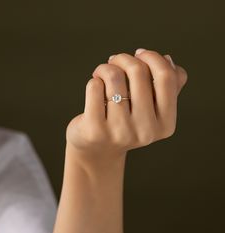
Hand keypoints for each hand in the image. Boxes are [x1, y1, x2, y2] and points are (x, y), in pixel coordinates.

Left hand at [66, 48, 187, 162]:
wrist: (98, 149)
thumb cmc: (125, 122)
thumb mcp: (150, 109)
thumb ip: (166, 87)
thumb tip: (168, 60)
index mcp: (165, 124)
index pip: (166, 77)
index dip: (152, 57)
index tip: (139, 54)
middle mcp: (145, 131)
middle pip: (138, 71)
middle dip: (123, 58)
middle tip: (114, 61)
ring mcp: (120, 132)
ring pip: (113, 76)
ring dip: (105, 68)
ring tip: (101, 74)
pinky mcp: (96, 130)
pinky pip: (94, 87)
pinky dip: (94, 80)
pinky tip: (95, 87)